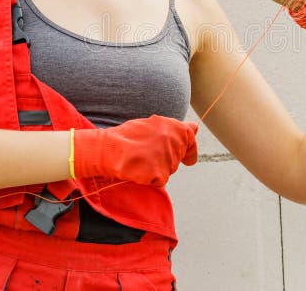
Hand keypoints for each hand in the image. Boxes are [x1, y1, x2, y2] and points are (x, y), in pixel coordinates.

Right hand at [74, 115, 198, 185]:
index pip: (190, 139)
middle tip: (146, 154)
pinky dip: (150, 178)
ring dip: (156, 168)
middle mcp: (174, 141)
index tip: (189, 160)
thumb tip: (195, 127)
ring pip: (169, 170)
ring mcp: (168, 158)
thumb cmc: (127, 136)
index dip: (190, 150)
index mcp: (174, 126)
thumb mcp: (153, 125)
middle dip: (166, 159)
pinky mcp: (160, 174)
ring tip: (139, 159)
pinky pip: (159, 181)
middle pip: (178, 158)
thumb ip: (175, 129)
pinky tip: (138, 169)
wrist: (109, 149)